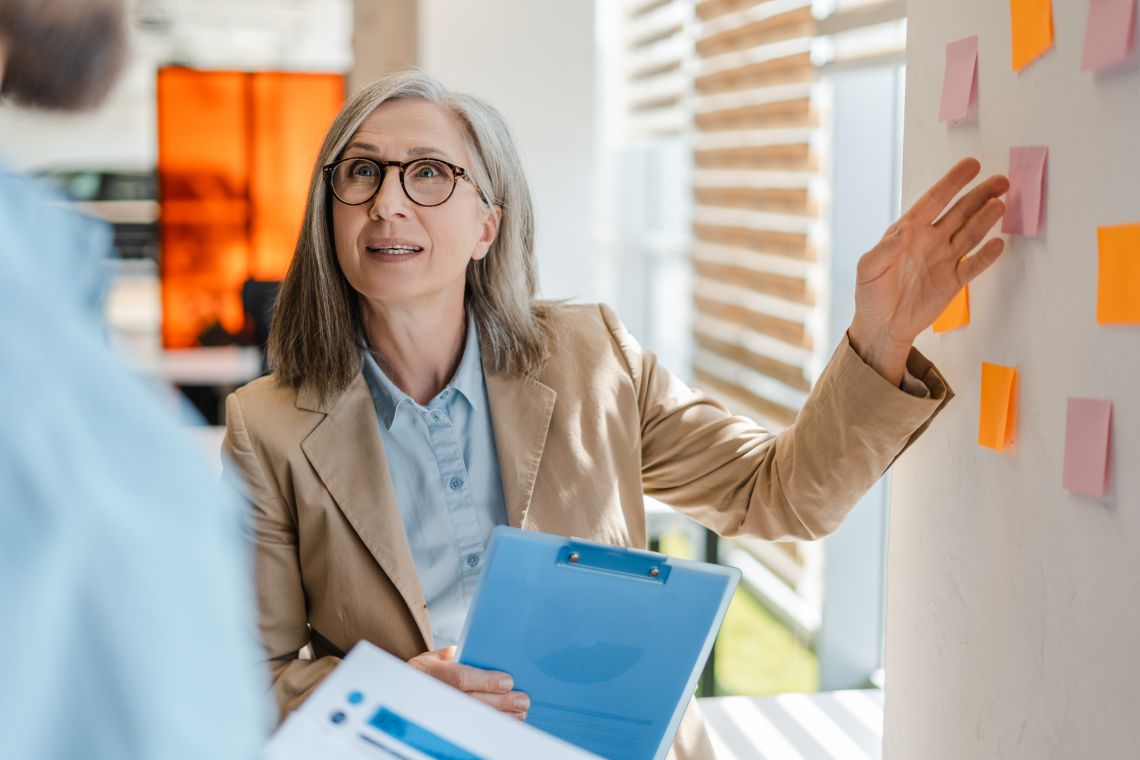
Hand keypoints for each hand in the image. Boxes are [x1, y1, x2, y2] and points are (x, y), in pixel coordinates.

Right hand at [408, 645, 529, 719]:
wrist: (402, 692)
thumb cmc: (424, 673)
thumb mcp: (433, 658)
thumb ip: (454, 654)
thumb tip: (473, 651)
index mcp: (432, 672)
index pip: (462, 678)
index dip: (486, 681)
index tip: (508, 682)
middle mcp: (436, 693)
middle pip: (472, 701)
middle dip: (500, 702)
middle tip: (522, 701)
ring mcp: (439, 712)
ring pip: (473, 717)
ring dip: (500, 717)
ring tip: (520, 713)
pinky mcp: (445, 724)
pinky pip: (471, 727)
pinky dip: (490, 727)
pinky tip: (506, 724)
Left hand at [848, 157, 1009, 385]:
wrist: (881, 326)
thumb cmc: (870, 293)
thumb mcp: (868, 268)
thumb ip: (886, 248)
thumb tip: (905, 230)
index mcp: (908, 231)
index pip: (934, 200)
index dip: (952, 182)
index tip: (972, 165)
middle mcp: (930, 240)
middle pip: (960, 212)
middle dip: (980, 195)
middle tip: (1001, 180)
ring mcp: (944, 259)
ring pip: (970, 233)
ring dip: (986, 219)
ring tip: (1000, 204)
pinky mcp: (953, 281)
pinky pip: (974, 265)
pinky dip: (987, 255)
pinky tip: (998, 243)